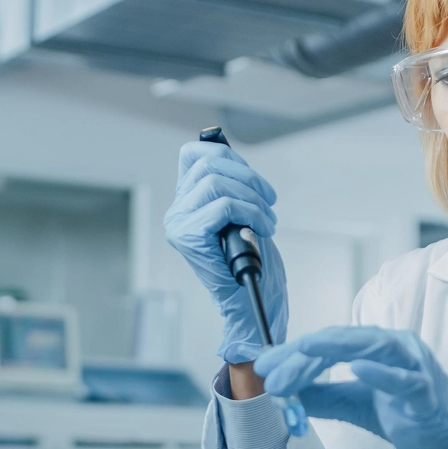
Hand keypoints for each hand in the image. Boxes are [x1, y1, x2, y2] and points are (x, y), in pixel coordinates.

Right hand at [165, 141, 286, 363]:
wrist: (250, 297)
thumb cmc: (250, 256)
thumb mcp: (242, 212)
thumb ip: (231, 184)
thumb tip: (226, 151)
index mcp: (187, 200)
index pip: (192, 155)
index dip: (225, 154)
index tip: (250, 175)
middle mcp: (177, 210)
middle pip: (209, 165)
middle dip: (250, 179)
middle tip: (270, 201)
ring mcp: (179, 224)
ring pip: (218, 184)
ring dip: (254, 199)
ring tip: (268, 220)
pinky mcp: (188, 237)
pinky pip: (224, 206)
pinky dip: (252, 213)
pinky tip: (264, 229)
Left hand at [255, 327, 447, 448]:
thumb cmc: (412, 420)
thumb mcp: (356, 404)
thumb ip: (324, 395)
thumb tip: (283, 390)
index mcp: (382, 347)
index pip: (331, 342)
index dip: (295, 353)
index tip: (264, 367)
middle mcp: (400, 348)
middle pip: (345, 340)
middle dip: (304, 354)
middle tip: (270, 373)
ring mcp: (417, 368)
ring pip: (373, 347)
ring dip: (332, 352)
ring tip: (300, 356)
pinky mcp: (429, 396)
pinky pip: (405, 381)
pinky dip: (381, 373)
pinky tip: (356, 368)